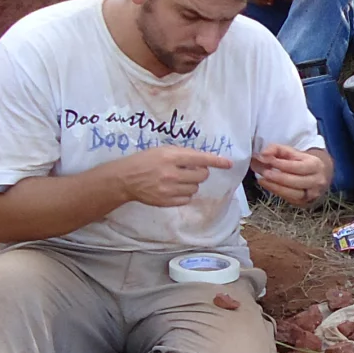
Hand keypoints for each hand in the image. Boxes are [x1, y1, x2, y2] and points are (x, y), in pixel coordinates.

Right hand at [118, 147, 232, 206]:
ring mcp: (169, 189)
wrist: (126, 179)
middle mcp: (172, 173)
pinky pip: (186, 199)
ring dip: (191, 184)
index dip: (216, 161)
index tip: (228, 163)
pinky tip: (174, 189)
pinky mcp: (166, 201)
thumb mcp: (162, 150)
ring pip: (195, 188)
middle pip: (201, 176)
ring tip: (179, 180)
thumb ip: (181, 154)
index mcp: (171, 157)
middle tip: (191, 171)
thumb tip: (201, 160)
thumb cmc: (144, 160)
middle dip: (200, 173)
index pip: (200, 159)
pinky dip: (184, 195)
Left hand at [251, 144, 330, 204]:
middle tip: (264, 172)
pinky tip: (268, 186)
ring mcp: (312, 194)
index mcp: (315, 165)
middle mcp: (317, 181)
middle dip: (278, 177)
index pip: (297, 166)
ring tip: (262, 180)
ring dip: (275, 187)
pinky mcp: (305, 202)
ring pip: (293, 193)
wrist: (316, 175)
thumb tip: (263, 154)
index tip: (267, 160)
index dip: (281, 164)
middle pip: (295, 181)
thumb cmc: (301, 162)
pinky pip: (290, 199)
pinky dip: (277, 192)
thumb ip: (276, 149)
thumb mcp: (291, 152)